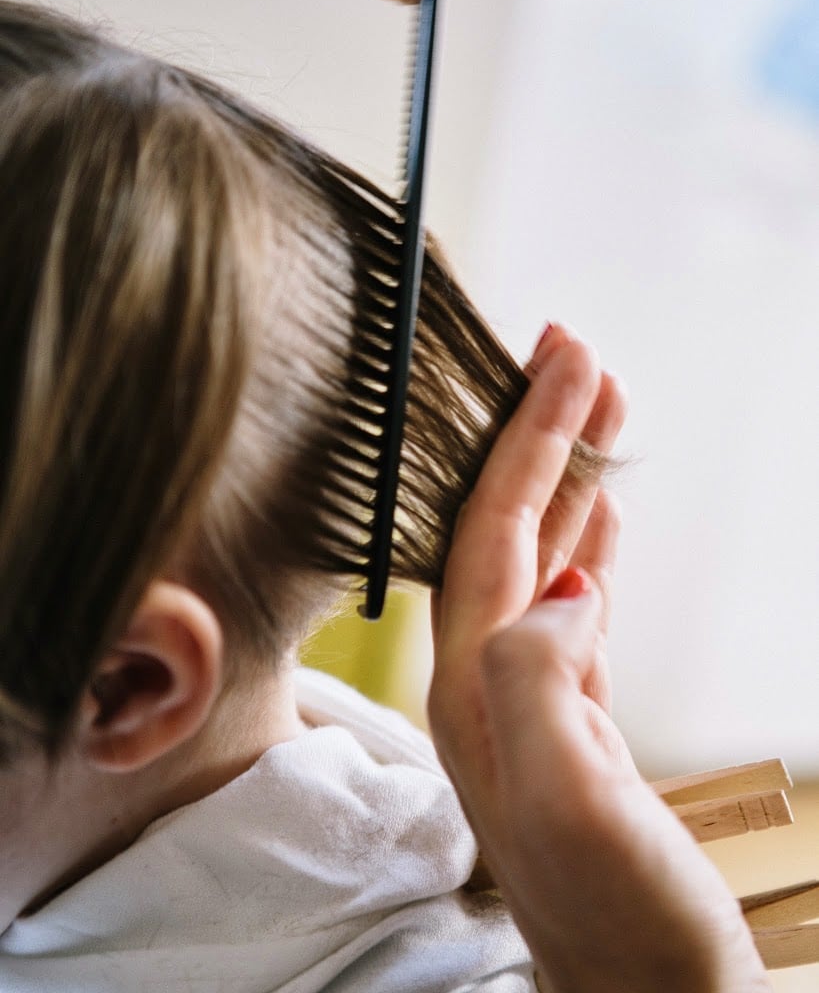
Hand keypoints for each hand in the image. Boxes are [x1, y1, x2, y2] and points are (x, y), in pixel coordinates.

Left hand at [428, 328, 770, 991]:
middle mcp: (486, 683)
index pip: (493, 529)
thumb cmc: (622, 924)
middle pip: (507, 527)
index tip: (565, 361)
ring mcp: (528, 699)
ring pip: (544, 556)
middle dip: (542, 436)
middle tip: (578, 356)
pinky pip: (573, 603)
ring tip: (602, 410)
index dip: (528, 440)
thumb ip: (542, 686)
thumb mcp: (577, 808)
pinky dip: (590, 545)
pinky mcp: (573, 719)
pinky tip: (602, 519)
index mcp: (476, 687)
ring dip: (572, 480)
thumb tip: (563, 595)